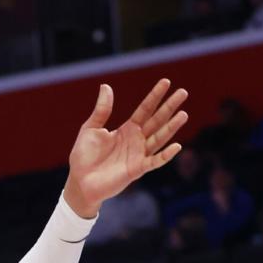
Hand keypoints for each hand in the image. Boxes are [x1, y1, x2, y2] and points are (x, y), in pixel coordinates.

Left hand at [65, 79, 188, 216]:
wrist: (80, 180)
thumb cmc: (84, 155)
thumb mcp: (91, 128)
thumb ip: (102, 110)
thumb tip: (106, 86)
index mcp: (127, 129)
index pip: (145, 109)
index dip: (155, 96)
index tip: (166, 82)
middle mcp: (136, 140)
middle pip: (156, 120)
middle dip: (169, 107)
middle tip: (183, 92)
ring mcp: (139, 154)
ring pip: (159, 138)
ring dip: (171, 127)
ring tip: (183, 114)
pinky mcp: (137, 169)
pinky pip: (154, 161)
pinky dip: (166, 155)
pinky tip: (176, 146)